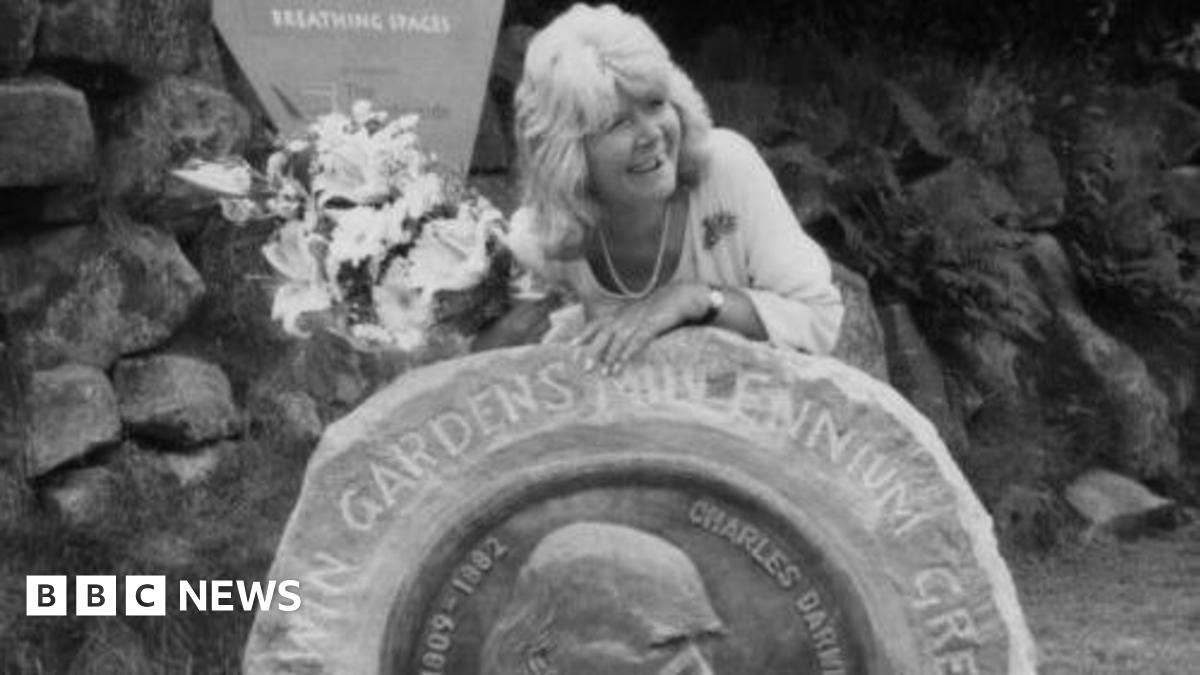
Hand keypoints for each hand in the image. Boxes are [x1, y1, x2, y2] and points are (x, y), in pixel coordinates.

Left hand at [571, 283, 707, 374]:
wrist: (677, 297)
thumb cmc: (656, 309)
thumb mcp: (636, 314)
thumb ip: (624, 325)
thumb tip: (614, 340)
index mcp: (620, 314)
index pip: (597, 323)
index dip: (584, 333)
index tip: (571, 345)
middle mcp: (625, 317)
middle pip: (604, 334)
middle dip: (593, 351)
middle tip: (585, 367)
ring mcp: (637, 321)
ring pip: (618, 340)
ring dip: (610, 357)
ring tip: (604, 373)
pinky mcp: (650, 326)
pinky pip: (636, 342)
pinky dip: (627, 354)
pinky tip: (621, 365)